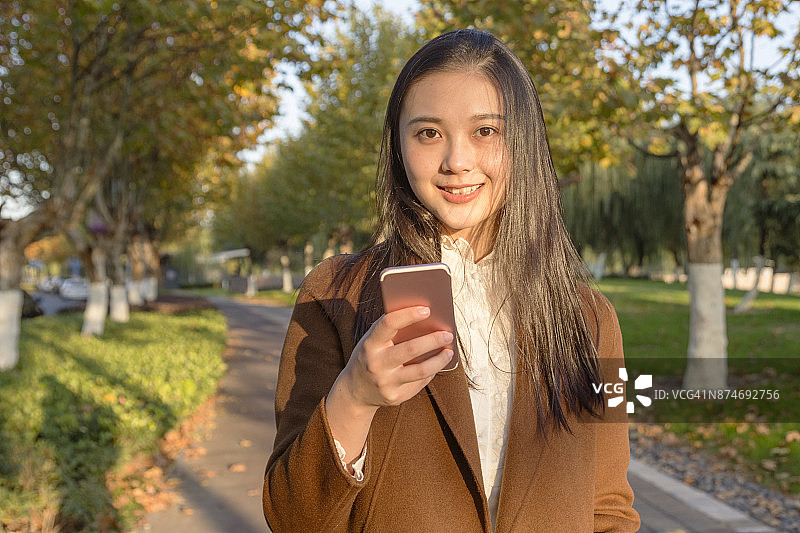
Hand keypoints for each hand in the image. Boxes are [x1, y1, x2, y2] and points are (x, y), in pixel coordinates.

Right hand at [325, 305, 453, 462]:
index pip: (389, 323)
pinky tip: (436, 365)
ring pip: (421, 370)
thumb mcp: (371, 342)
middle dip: (433, 340)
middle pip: (411, 349)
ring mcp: (385, 382)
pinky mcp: (395, 397)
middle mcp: (376, 363)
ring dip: (439, 360)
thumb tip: (424, 319)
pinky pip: (419, 383)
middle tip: (448, 334)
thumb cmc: (369, 358)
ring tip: (449, 351)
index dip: (409, 314)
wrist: (354, 391)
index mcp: (369, 344)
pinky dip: (430, 372)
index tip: (427, 309)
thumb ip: (390, 331)